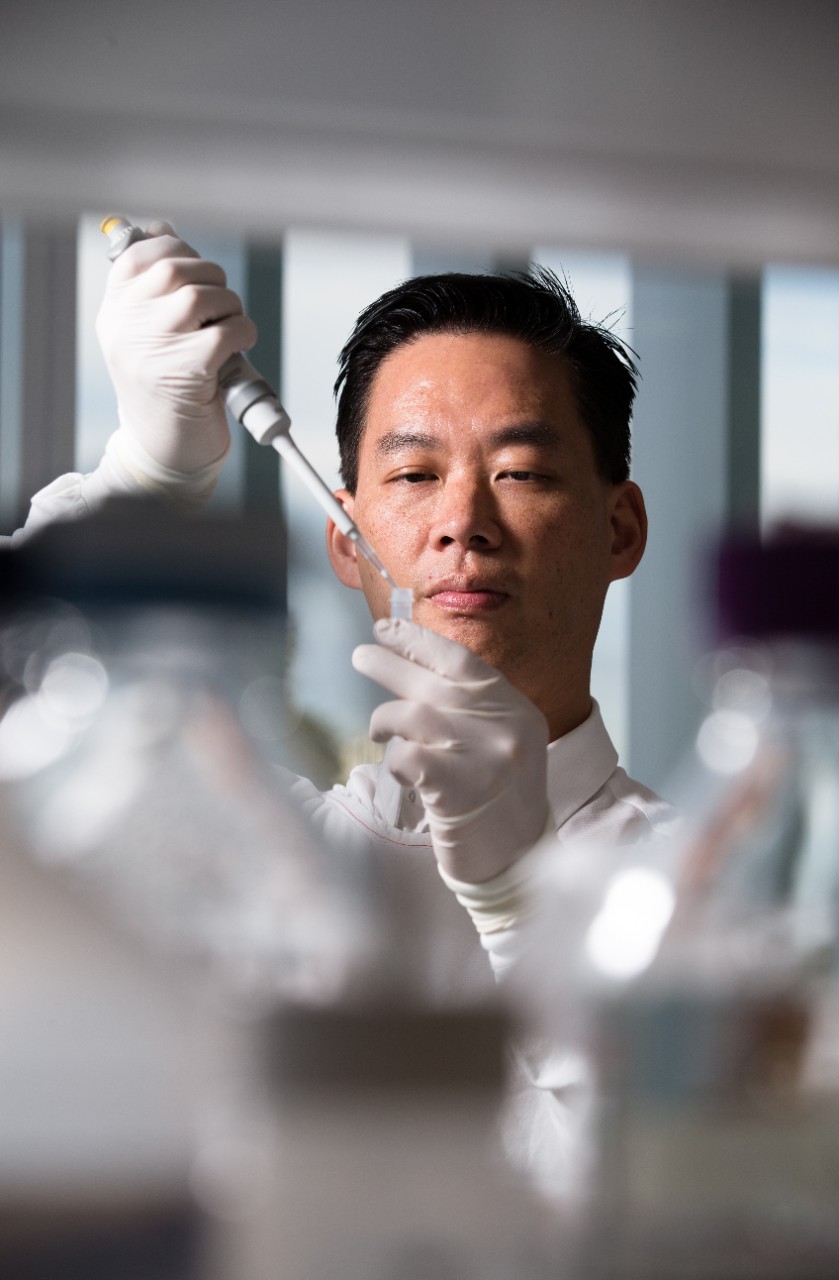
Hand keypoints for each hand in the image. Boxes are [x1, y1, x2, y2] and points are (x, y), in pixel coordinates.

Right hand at [96, 220, 256, 472]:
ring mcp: (152, 347)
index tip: (196, 271)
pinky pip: (227, 330)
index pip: (138, 253)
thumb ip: (153, 286)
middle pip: (174, 268)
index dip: (176, 250)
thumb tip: (164, 228)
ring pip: (201, 295)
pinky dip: (243, 332)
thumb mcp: (147, 334)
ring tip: (228, 330)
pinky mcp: (186, 369)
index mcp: (114, 311)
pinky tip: (239, 350)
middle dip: (211, 277)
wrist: (166, 452)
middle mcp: (125, 325)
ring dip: (229, 306)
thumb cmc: (166, 389)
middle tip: (221, 306)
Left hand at [352, 619, 548, 883]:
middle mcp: (505, 728)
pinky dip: (395, 760)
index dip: (419, 641)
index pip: (462, 661)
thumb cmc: (499, 800)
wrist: (520, 864)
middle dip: (390, 665)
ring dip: (385, 720)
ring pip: (414, 715)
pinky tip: (400, 770)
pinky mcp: (460, 790)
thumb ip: (471, 708)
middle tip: (360, 656)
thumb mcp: (502, 742)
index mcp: (516, 710)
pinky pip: (408, 757)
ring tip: (377, 730)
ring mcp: (485, 758)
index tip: (386, 630)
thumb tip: (413, 667)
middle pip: (434, 682)